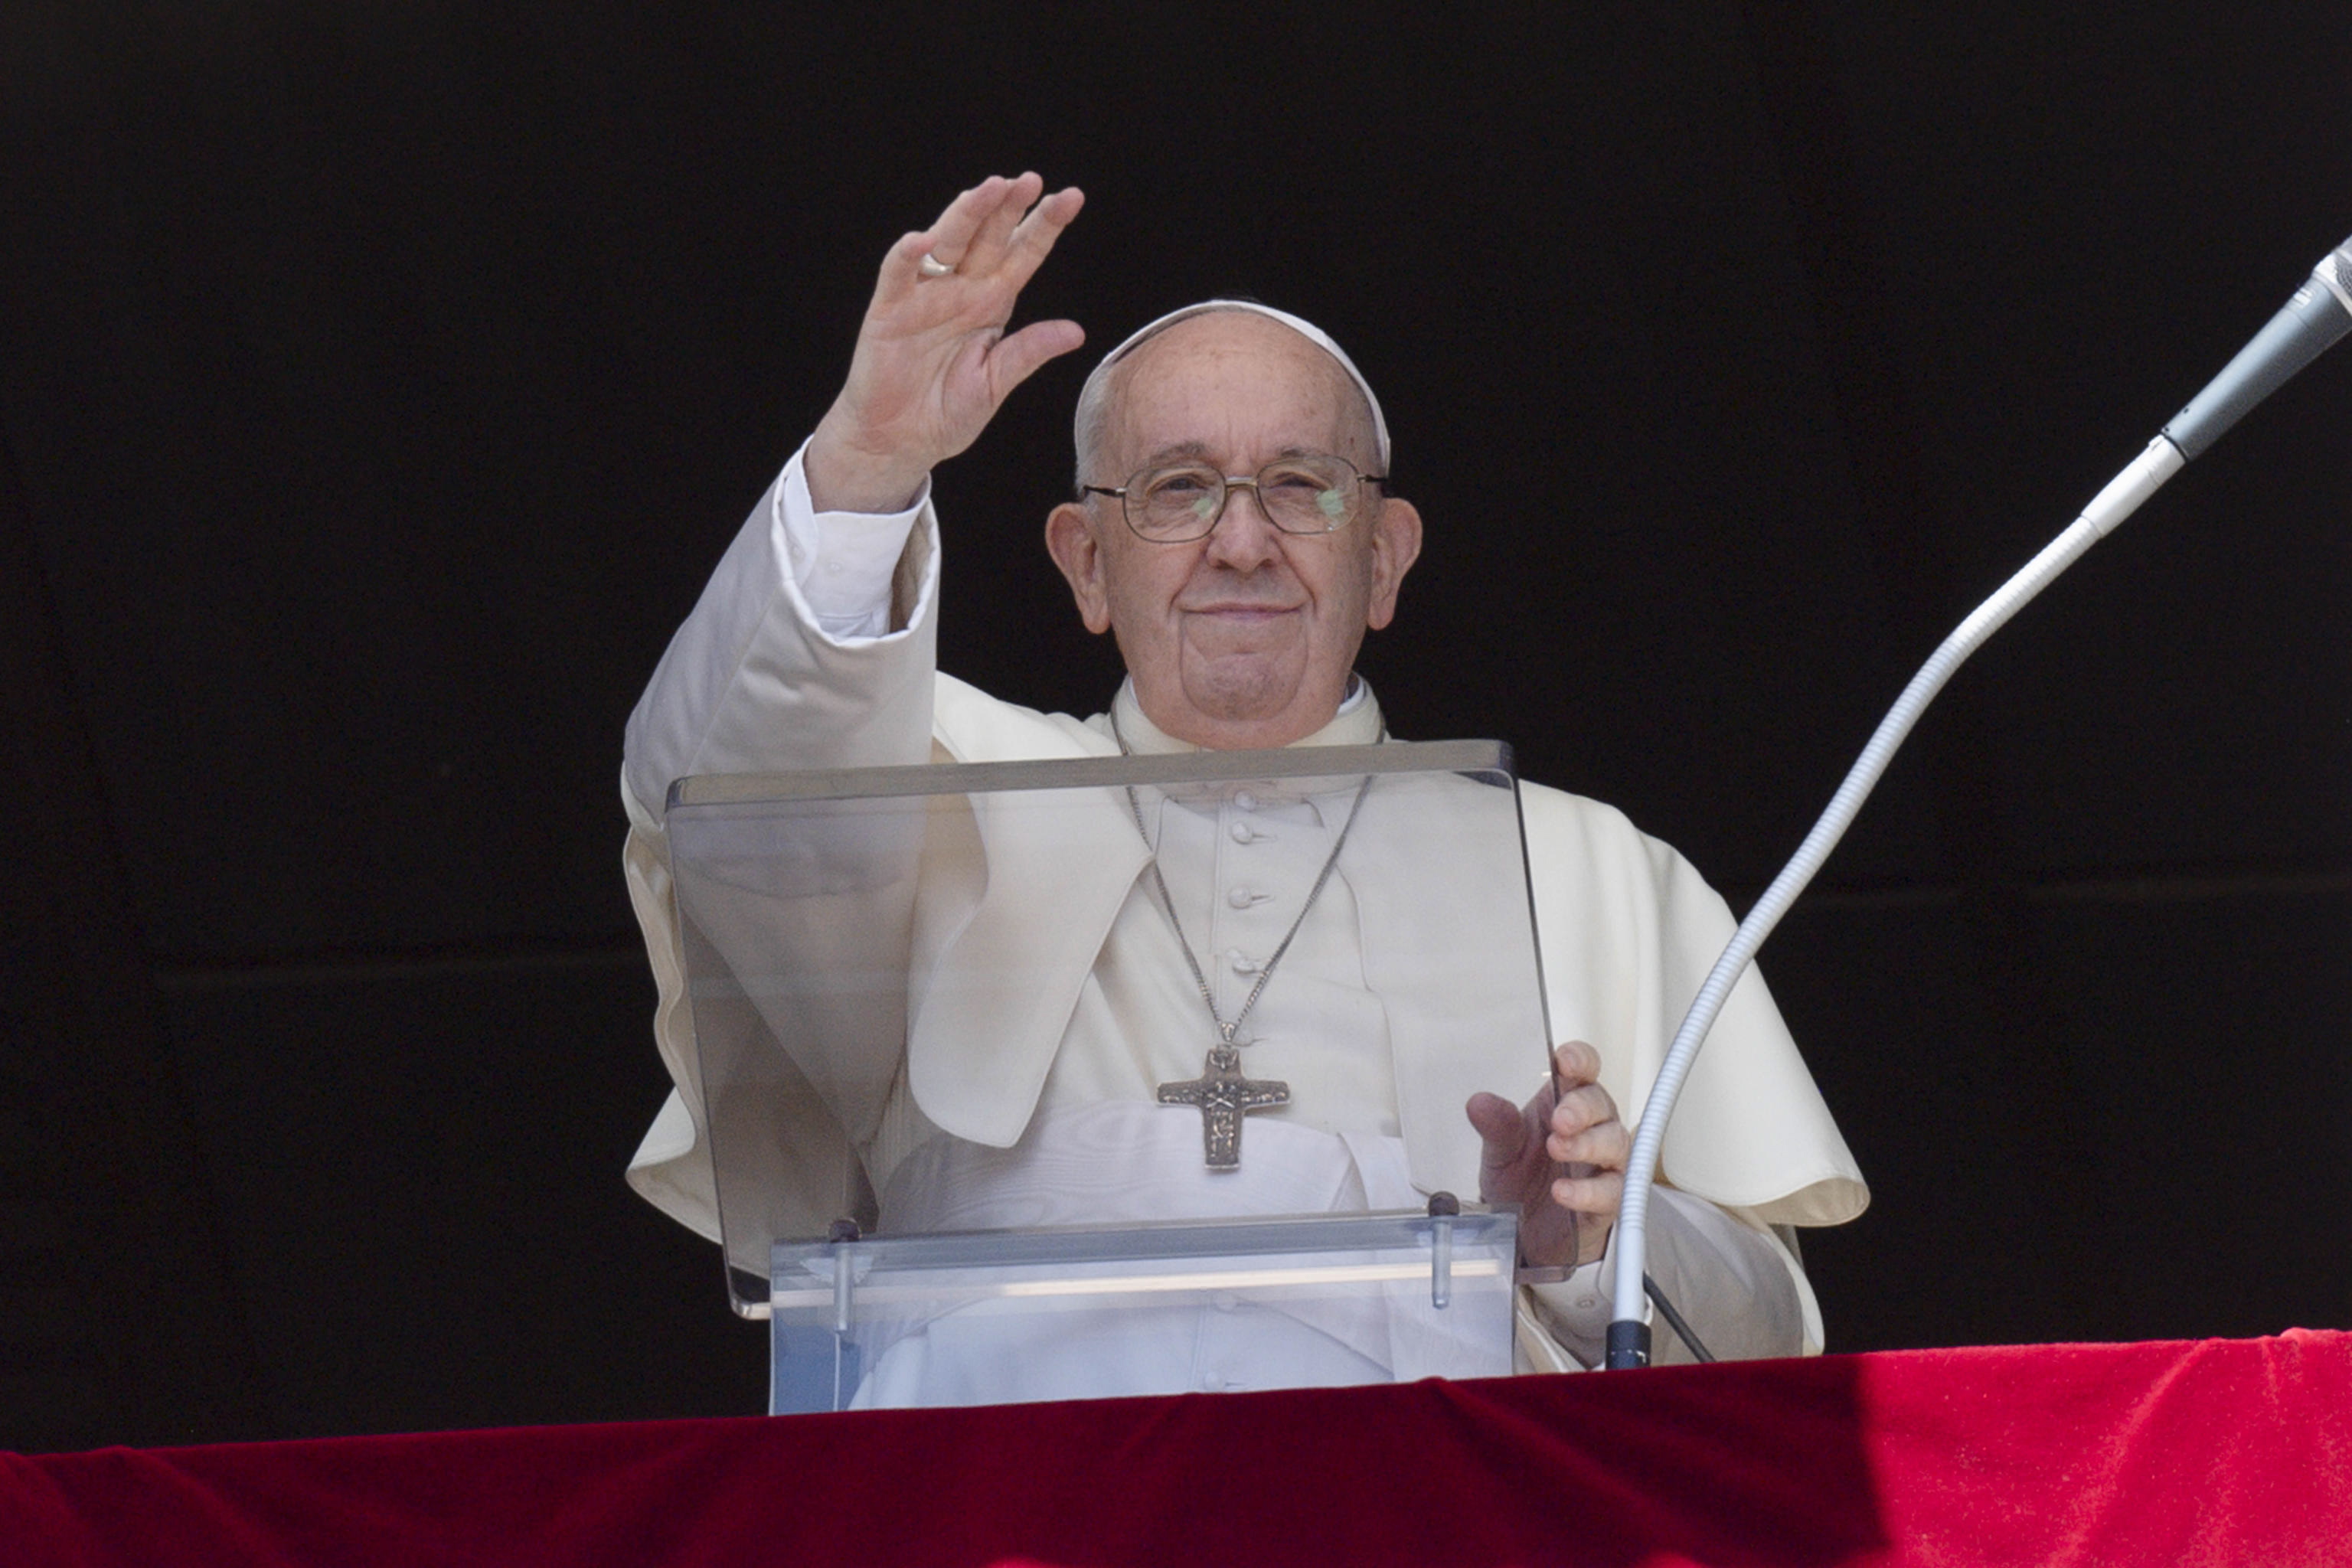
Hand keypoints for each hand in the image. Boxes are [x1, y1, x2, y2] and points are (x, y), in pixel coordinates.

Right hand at [806, 173, 1086, 512]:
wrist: (899, 440)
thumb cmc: (947, 412)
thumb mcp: (995, 383)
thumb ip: (1028, 352)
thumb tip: (1076, 332)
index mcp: (992, 302)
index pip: (1024, 254)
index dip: (1045, 225)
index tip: (1071, 197)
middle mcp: (961, 289)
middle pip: (989, 237)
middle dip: (1008, 207)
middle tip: (1031, 180)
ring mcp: (924, 295)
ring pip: (948, 242)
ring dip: (968, 214)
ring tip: (991, 188)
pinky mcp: (889, 310)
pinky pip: (898, 275)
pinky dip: (908, 256)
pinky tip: (922, 239)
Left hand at [1466, 1040, 1630, 1267]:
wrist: (1526, 1231)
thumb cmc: (1522, 1180)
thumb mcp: (1501, 1151)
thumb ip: (1496, 1126)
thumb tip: (1479, 1103)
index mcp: (1563, 1103)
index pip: (1582, 1070)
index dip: (1579, 1060)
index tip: (1566, 1061)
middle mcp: (1590, 1127)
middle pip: (1601, 1103)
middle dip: (1581, 1108)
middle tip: (1560, 1119)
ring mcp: (1603, 1162)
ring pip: (1615, 1141)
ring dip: (1587, 1143)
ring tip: (1558, 1148)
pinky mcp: (1608, 1199)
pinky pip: (1612, 1190)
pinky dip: (1588, 1190)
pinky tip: (1564, 1191)